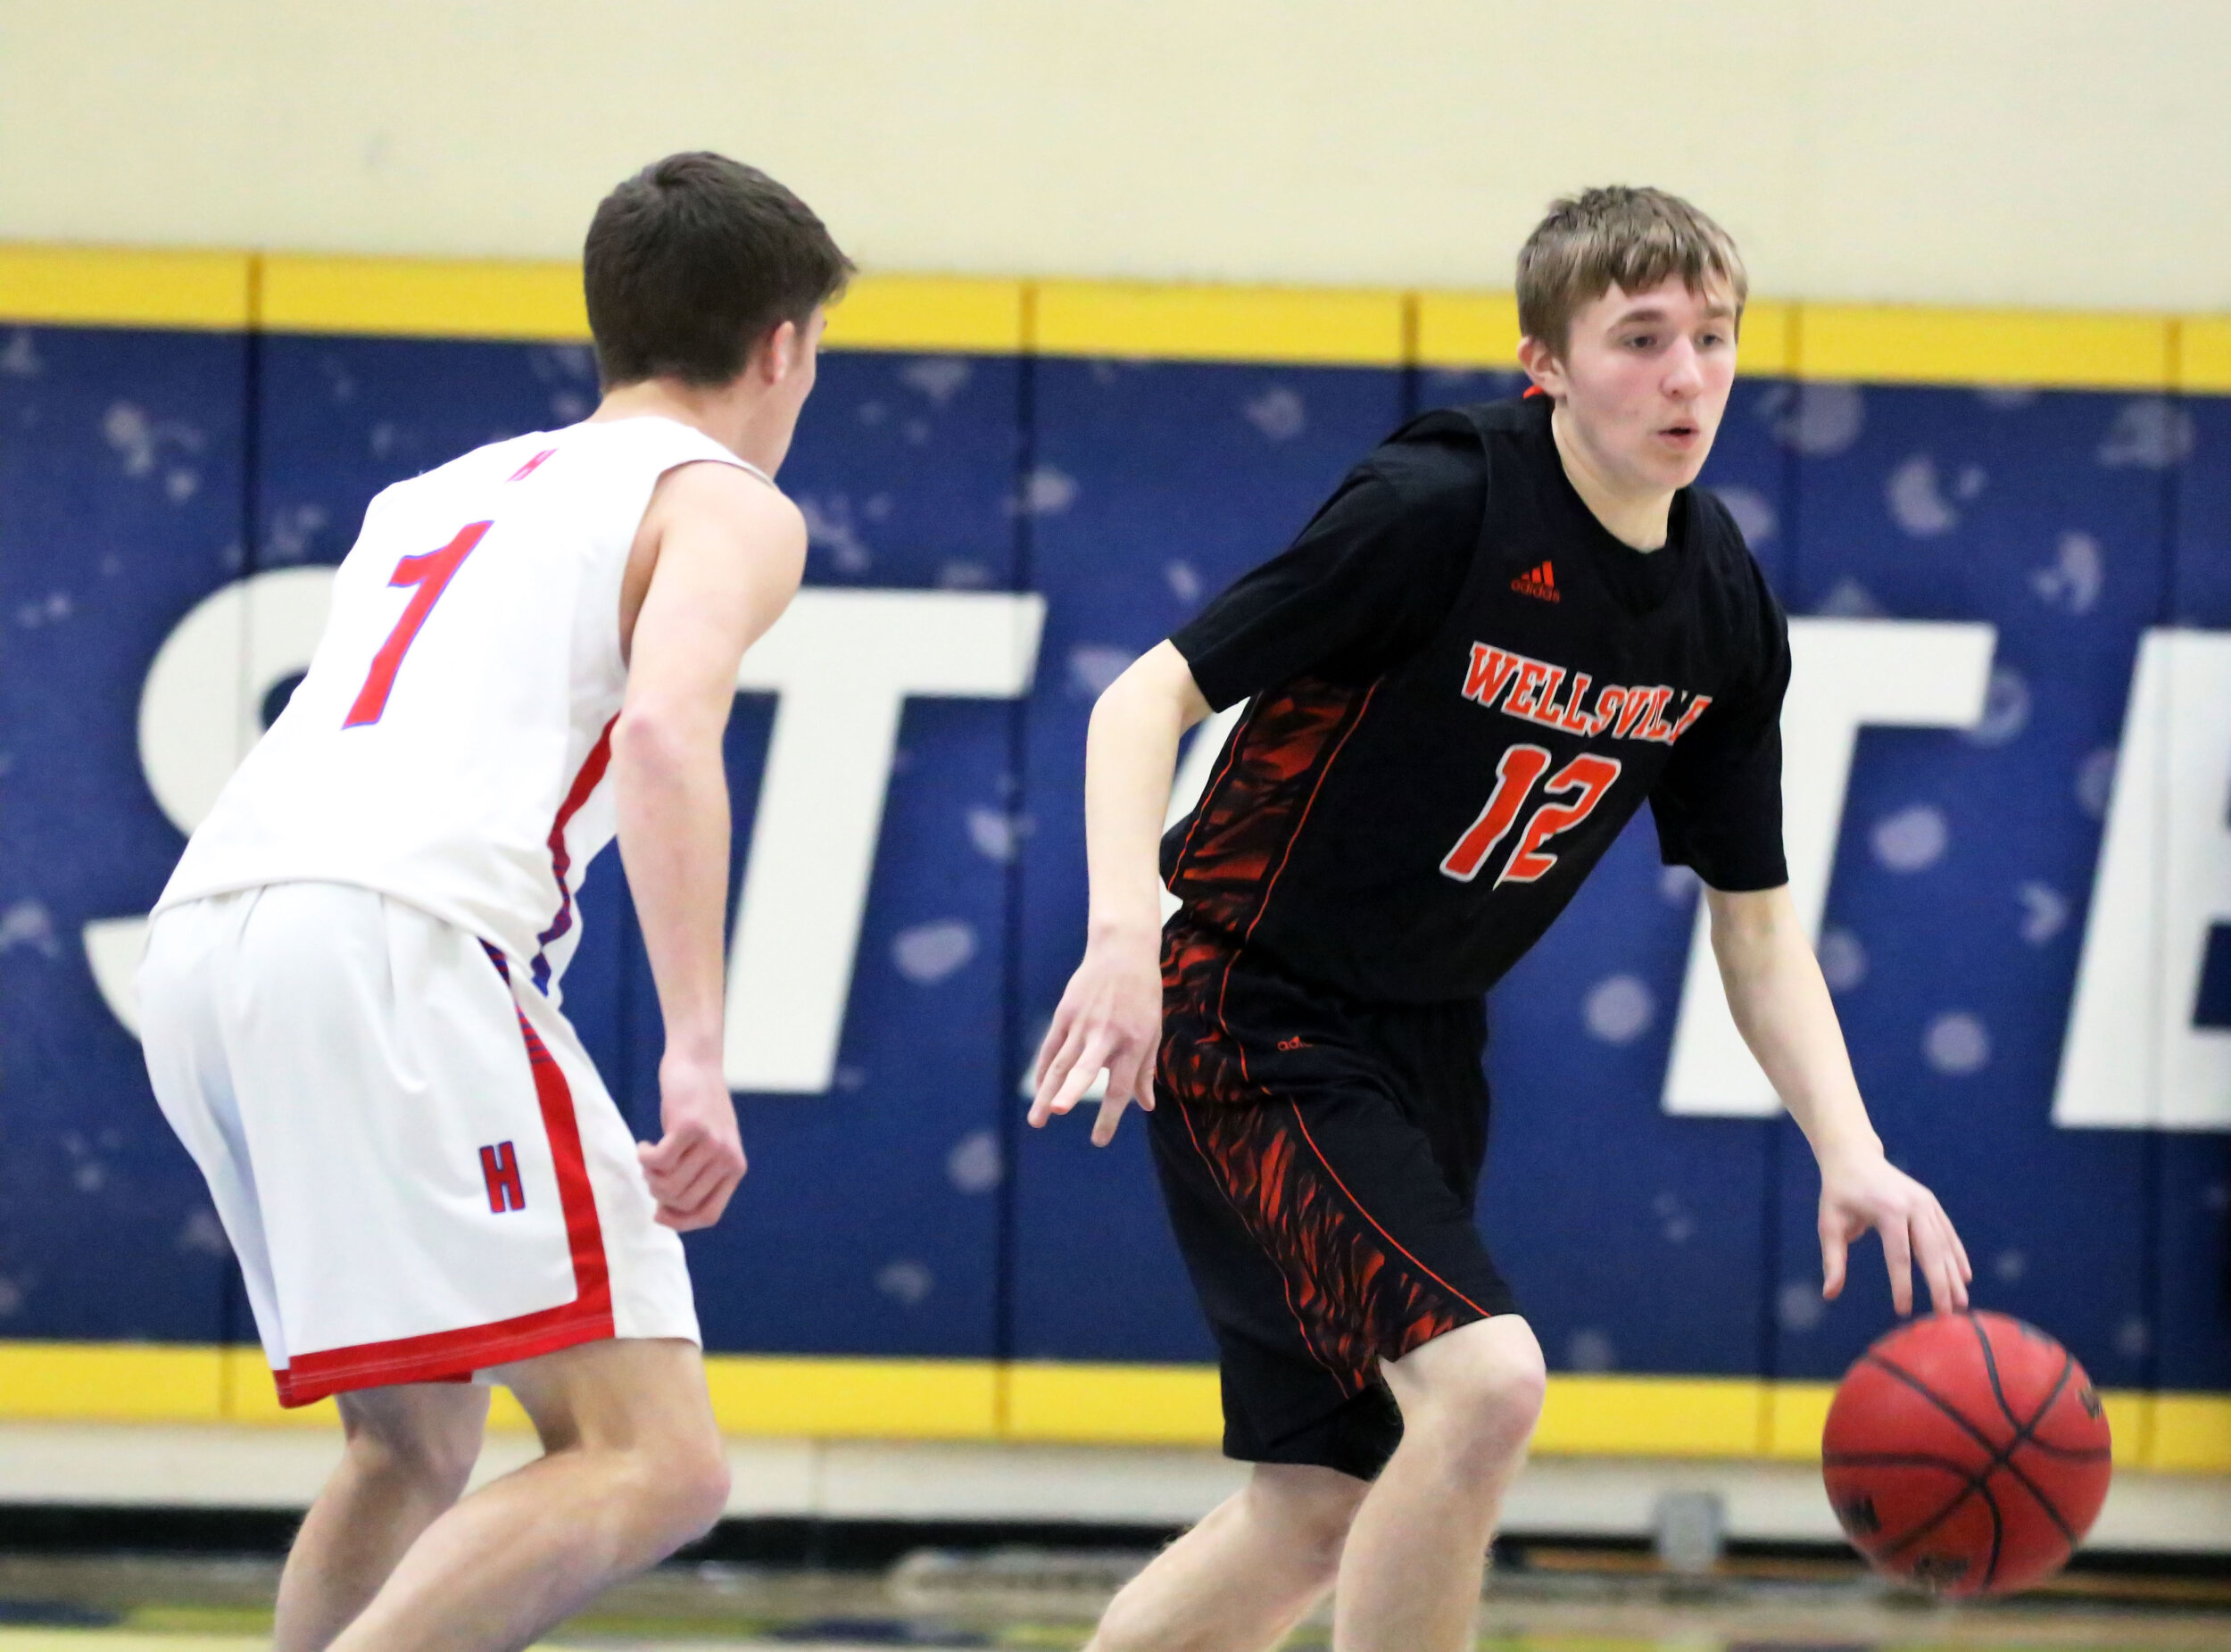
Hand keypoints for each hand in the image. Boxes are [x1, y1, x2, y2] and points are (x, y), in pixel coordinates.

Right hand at [636, 1052, 746, 1229]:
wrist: (697, 1062)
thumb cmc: (695, 1108)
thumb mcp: (706, 1147)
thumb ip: (694, 1178)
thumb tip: (664, 1215)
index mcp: (734, 1169)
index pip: (708, 1215)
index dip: (680, 1222)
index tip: (658, 1214)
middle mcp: (727, 1159)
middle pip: (682, 1201)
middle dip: (658, 1194)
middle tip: (651, 1172)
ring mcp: (711, 1143)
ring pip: (668, 1184)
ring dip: (649, 1175)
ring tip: (649, 1156)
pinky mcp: (690, 1127)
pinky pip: (659, 1161)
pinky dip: (644, 1156)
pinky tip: (644, 1144)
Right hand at [1028, 924, 1162, 1145]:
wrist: (1122, 952)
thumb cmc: (1143, 997)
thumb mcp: (1153, 1032)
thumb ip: (1146, 1070)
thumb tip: (1146, 1106)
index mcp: (1133, 1042)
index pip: (1120, 1087)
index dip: (1109, 1116)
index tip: (1099, 1141)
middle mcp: (1106, 1035)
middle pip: (1085, 1068)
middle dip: (1070, 1091)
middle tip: (1057, 1112)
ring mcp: (1083, 1023)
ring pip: (1061, 1062)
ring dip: (1047, 1091)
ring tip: (1037, 1120)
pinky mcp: (1066, 1013)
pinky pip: (1052, 1047)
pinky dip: (1044, 1069)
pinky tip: (1039, 1089)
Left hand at [1818, 1147, 1971, 1315]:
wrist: (1854, 1156)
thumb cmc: (1839, 1194)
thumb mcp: (1829, 1224)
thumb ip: (1833, 1260)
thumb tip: (1830, 1294)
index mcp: (1888, 1210)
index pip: (1899, 1256)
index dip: (1902, 1285)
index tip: (1902, 1311)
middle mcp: (1913, 1205)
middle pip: (1930, 1251)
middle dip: (1939, 1284)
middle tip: (1945, 1314)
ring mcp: (1925, 1202)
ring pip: (1943, 1244)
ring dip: (1953, 1274)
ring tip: (1960, 1303)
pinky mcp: (1930, 1203)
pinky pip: (1947, 1233)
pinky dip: (1956, 1255)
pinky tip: (1964, 1277)